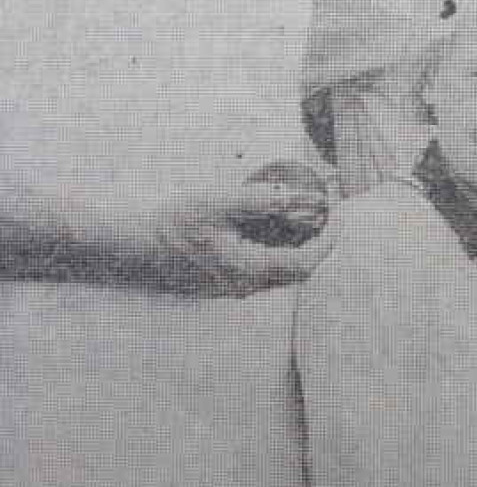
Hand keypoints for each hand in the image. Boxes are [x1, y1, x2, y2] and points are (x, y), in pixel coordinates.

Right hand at [109, 178, 336, 296]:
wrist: (128, 245)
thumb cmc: (172, 222)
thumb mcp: (221, 202)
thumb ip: (263, 199)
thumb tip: (299, 197)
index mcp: (249, 272)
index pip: (306, 263)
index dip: (329, 239)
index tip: (339, 215)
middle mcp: (243, 288)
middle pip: (294, 271)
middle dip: (313, 242)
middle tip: (322, 213)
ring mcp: (229, 289)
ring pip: (274, 271)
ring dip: (290, 245)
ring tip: (295, 214)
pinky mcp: (217, 284)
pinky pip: (255, 270)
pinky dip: (268, 248)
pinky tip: (260, 225)